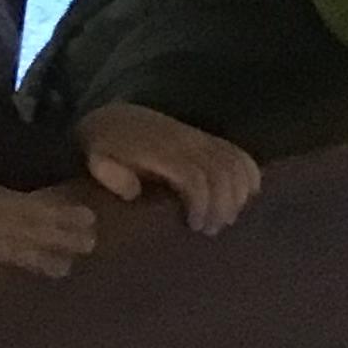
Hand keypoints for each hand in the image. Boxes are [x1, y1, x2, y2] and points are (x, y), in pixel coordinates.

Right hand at [0, 175, 97, 277]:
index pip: (9, 200)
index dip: (36, 205)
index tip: (58, 208)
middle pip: (30, 210)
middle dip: (60, 217)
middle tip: (91, 224)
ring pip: (34, 228)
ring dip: (63, 236)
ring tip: (90, 243)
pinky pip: (22, 251)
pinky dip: (43, 258)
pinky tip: (62, 269)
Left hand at [79, 104, 260, 233]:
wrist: (114, 118)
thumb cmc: (105, 147)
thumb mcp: (97, 159)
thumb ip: (110, 174)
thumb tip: (132, 192)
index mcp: (159, 151)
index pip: (193, 177)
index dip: (201, 203)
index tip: (196, 226)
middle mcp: (185, 143)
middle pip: (219, 173)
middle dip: (222, 205)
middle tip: (214, 230)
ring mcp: (197, 138)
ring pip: (232, 163)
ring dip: (238, 192)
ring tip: (229, 217)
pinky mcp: (205, 138)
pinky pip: (235, 150)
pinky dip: (249, 170)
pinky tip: (251, 191)